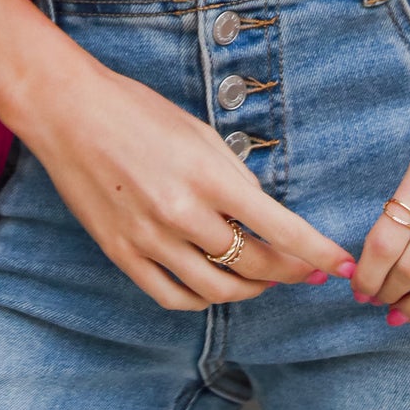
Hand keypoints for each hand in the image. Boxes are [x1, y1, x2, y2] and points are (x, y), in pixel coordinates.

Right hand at [24, 54, 355, 310]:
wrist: (69, 113)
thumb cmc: (137, 111)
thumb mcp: (199, 133)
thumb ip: (234, 178)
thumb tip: (265, 215)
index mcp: (208, 176)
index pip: (279, 228)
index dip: (316, 252)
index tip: (341, 267)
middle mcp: (181, 214)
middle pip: (254, 265)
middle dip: (290, 272)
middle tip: (307, 271)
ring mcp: (149, 240)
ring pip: (217, 289)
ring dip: (250, 289)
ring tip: (264, 279)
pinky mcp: (123, 255)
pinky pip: (174, 297)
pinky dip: (203, 298)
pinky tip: (215, 285)